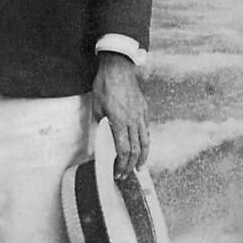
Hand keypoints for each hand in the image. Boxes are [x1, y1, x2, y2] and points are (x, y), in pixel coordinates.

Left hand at [91, 52, 148, 175]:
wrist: (118, 67)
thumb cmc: (104, 85)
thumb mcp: (96, 107)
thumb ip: (99, 126)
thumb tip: (97, 142)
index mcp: (119, 121)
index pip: (124, 150)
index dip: (121, 164)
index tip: (117, 173)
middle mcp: (133, 120)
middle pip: (136, 149)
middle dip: (131, 165)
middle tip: (126, 174)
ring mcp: (141, 115)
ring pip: (145, 141)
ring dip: (143, 157)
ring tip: (139, 167)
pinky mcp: (144, 109)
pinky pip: (146, 130)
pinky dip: (145, 142)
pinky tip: (142, 147)